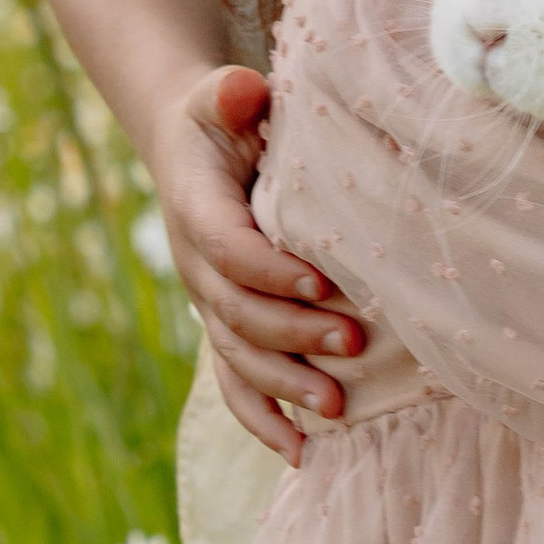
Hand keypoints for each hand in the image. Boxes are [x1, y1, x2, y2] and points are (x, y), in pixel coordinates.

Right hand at [152, 64, 360, 462]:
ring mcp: (208, 303)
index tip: (324, 281)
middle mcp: (196, 266)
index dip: (271, 271)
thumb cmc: (222, 119)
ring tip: (335, 407)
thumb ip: (229, 94)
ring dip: (285, 385)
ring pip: (238, 356)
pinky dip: (262, 419)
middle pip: (238, 313)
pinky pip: (235, 382)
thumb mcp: (220, 96)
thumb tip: (243, 91)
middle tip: (354, 341)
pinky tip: (299, 452)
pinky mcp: (225, 326)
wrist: (189, 151)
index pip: (228, 250)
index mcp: (196, 209)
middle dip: (294, 333)